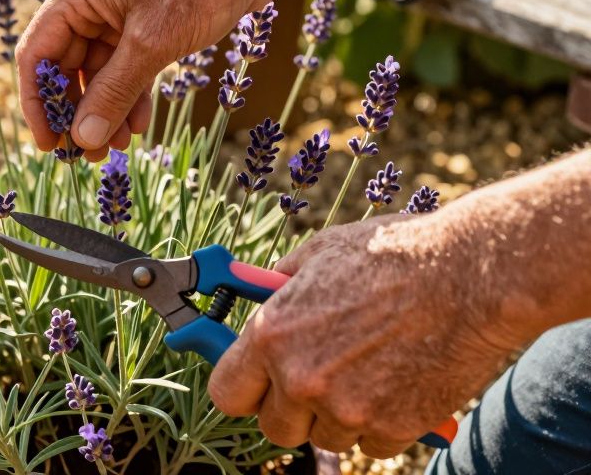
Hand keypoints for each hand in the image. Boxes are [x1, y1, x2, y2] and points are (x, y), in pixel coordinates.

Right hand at [14, 0, 280, 159]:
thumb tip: (83, 137)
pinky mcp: (142, 26)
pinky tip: (137, 126)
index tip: (49, 143)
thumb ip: (113, 92)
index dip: (38, 102)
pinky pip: (124, 69)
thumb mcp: (151, 44)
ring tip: (115, 148)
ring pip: (97, 74)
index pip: (37, 54)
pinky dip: (128, 97)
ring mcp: (115, 14)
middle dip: (77, 113)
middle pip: (65, 68)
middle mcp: (88, 3)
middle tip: (86, 155)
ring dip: (105, 111)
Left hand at [207, 214, 526, 456]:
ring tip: (368, 367)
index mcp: (272, 335)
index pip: (226, 394)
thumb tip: (260, 296)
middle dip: (292, 408)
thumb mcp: (319, 253)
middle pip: (274, 428)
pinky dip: (383, 422)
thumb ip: (280, 286)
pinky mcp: (393, 427)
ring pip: (327, 437)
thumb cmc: (395, 254)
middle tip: (315, 378)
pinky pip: (372, 443)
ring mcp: (347, 408)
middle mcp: (301, 378)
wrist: (470, 276)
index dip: (242, 389)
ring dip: (340, 414)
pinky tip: (397, 380)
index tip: (254, 383)